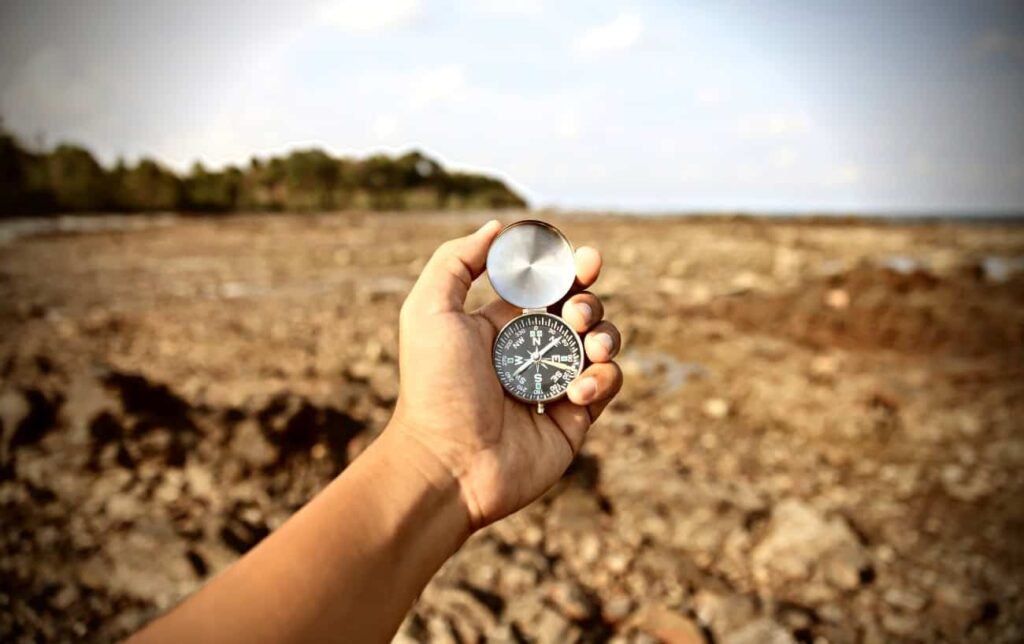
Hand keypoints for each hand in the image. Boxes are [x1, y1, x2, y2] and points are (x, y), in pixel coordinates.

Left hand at [390, 220, 622, 529]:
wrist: (447, 464)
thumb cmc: (434, 387)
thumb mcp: (429, 310)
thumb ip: (456, 261)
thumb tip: (498, 228)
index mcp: (499, 326)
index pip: (544, 287)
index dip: (568, 269)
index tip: (585, 259)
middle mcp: (529, 353)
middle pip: (580, 311)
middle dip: (588, 301)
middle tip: (573, 312)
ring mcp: (554, 386)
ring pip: (601, 344)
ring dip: (604, 335)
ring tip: (586, 346)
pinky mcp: (574, 420)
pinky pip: (607, 385)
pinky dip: (603, 378)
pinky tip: (577, 389)